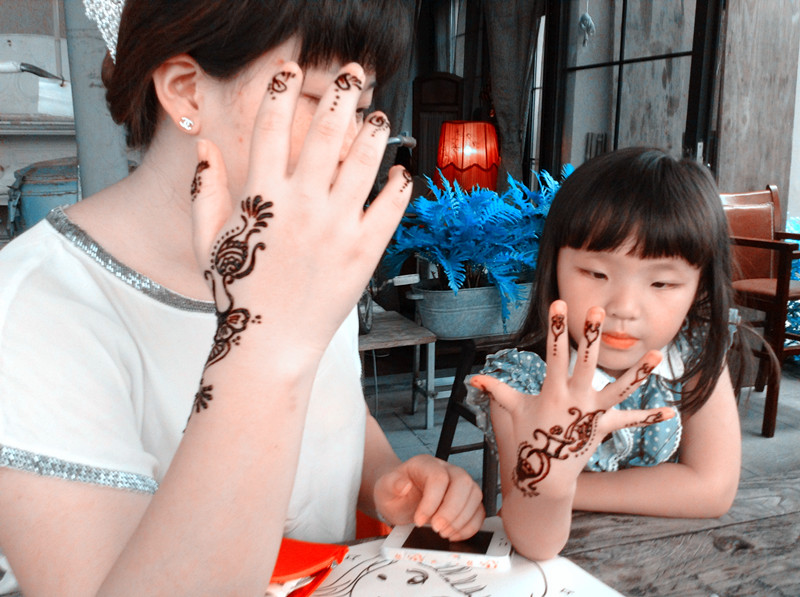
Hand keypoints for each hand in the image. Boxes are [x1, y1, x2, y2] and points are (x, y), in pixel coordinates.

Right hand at [189, 62, 411, 365]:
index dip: (279, 92)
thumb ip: (203, 191)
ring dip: (373, 132)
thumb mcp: (207, 242)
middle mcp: (302, 206)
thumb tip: (203, 147)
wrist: (270, 344)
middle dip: (339, 95)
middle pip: (324, 133)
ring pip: (363, 163)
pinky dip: (399, 186)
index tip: (288, 72)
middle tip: (349, 75)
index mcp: (263, 199)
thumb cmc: (240, 295)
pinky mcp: (365, 252)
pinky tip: (400, 173)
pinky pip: (389, 208)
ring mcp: (337, 228)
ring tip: (378, 117)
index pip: (271, 128)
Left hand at [373, 454, 484, 540]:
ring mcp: (460, 484)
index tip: (418, 521)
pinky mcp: (467, 500)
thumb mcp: (385, 488)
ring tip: (443, 533)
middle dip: (452, 510)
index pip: (438, 478)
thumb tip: (403, 485)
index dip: (431, 502)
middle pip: (463, 482)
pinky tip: (454, 534)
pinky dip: (470, 526)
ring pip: (475, 495)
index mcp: (426, 464)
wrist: (400, 498)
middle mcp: (447, 470)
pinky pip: (479, 510)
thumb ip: (392, 485)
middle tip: (437, 528)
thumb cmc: (394, 492)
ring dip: (462, 519)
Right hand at [470, 300, 673, 499]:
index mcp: (553, 391)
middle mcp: (576, 399)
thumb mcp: (511, 411)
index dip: (556, 329)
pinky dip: (649, 417)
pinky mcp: (604, 427)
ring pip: (619, 389)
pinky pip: (629, 422)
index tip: (558, 304)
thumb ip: (496, 391)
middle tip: (597, 310)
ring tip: (657, 354)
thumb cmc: (527, 438)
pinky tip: (672, 411)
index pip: (554, 353)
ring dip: (639, 373)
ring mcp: (593, 414)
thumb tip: (473, 378)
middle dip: (591, 335)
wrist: (546, 476)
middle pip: (586, 362)